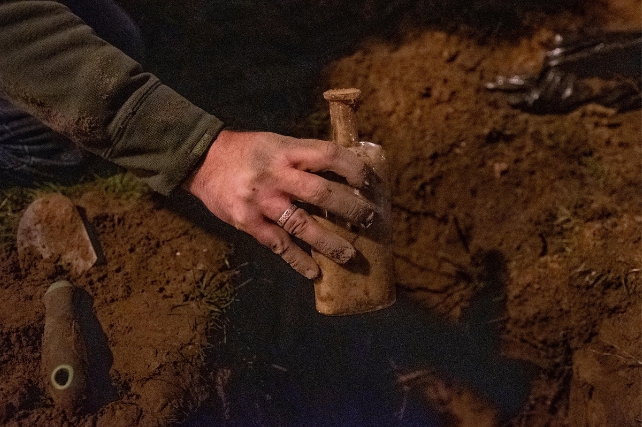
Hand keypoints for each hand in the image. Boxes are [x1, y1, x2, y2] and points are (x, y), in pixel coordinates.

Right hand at [183, 130, 375, 278]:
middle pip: (321, 193)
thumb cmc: (246, 150)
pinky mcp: (247, 222)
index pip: (329, 155)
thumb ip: (304, 156)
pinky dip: (297, 260)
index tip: (372, 183)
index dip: (354, 168)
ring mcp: (262, 202)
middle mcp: (276, 175)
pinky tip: (314, 271)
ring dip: (329, 242)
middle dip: (350, 208)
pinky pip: (278, 245)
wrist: (202, 160)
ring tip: (349, 255)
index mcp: (286, 151)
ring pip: (302, 225)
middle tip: (370, 220)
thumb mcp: (276, 142)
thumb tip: (342, 171)